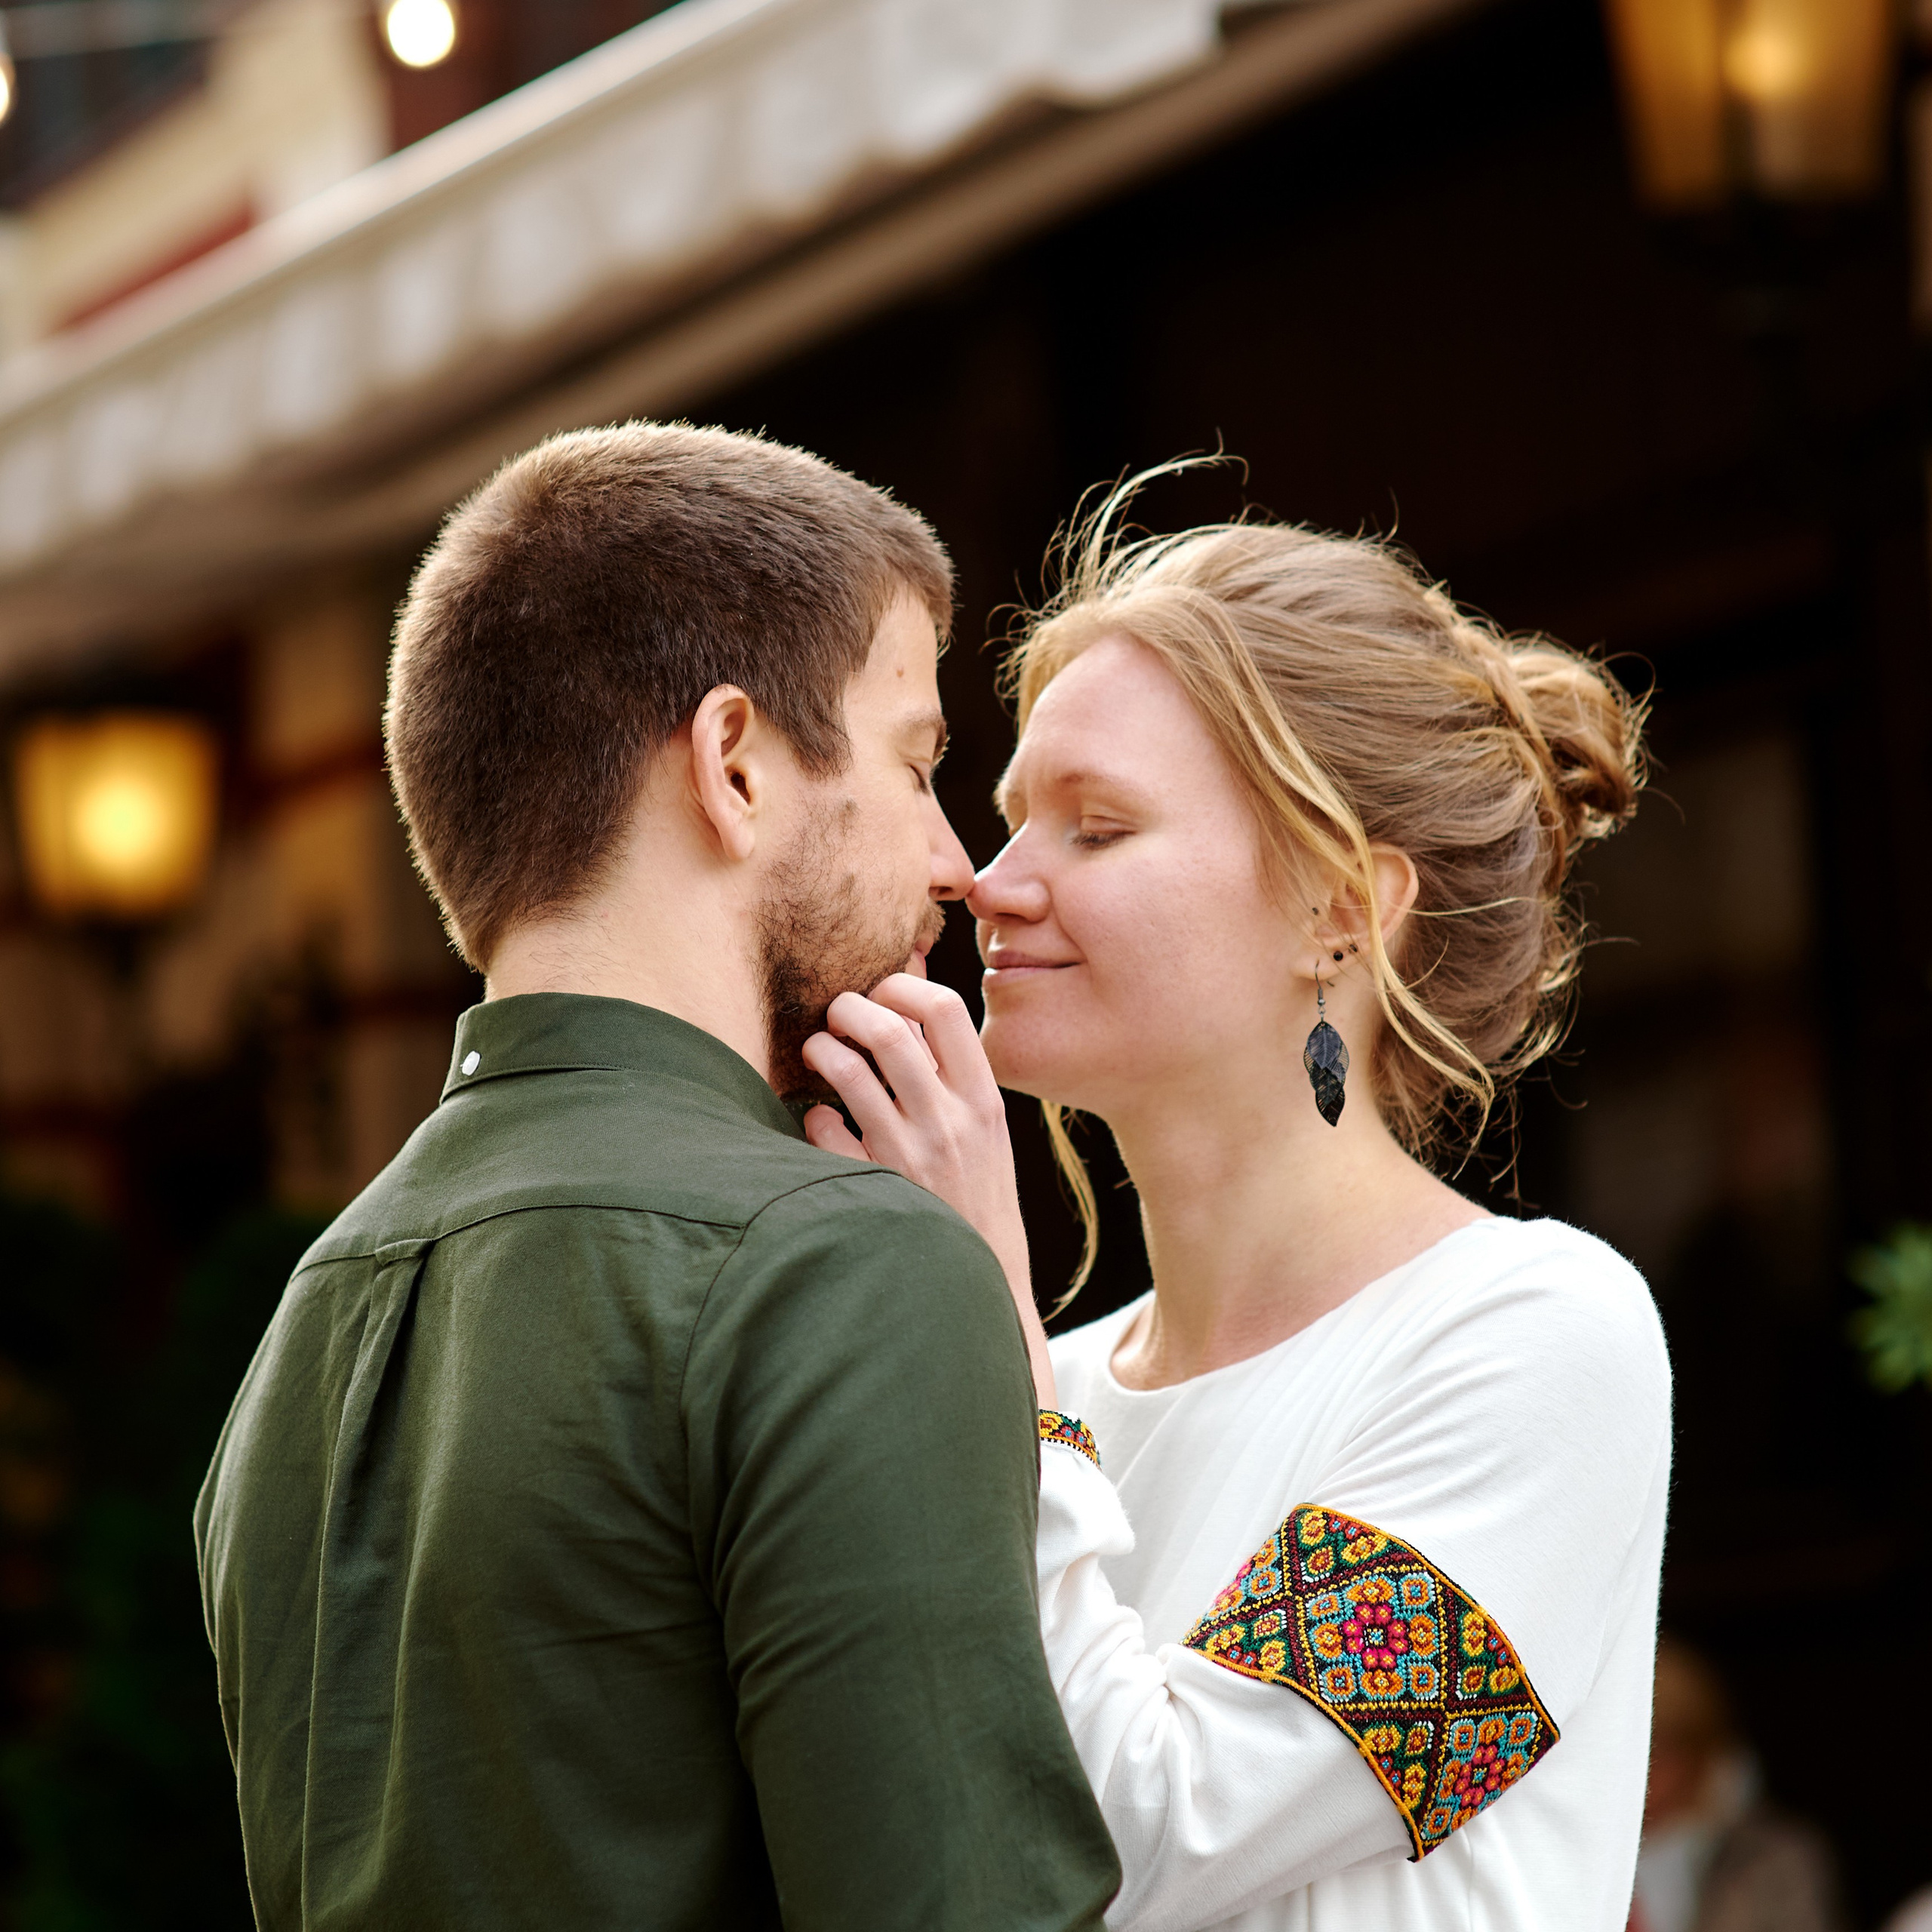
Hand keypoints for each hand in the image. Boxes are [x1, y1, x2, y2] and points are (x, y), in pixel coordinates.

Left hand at [802, 975, 1053, 1406]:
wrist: (982, 1286)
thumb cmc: (979, 1199)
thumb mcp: (987, 1134)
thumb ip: (954, 1075)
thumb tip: (908, 1003)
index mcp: (984, 1101)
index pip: (946, 1009)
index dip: (903, 985)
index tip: (884, 991)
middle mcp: (948, 1123)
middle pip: (886, 1029)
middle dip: (848, 1007)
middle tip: (836, 1013)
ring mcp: (907, 1156)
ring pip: (846, 1070)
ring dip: (821, 1048)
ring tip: (817, 1051)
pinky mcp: (871, 1188)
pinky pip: (822, 1127)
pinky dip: (812, 1115)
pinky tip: (820, 1122)